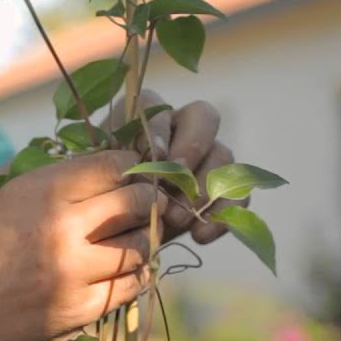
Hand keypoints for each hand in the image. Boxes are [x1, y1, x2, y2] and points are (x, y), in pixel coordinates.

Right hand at [0, 151, 165, 340]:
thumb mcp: (8, 200)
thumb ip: (59, 187)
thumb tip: (117, 175)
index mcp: (41, 189)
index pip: (115, 163)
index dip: (132, 167)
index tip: (132, 175)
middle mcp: (62, 227)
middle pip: (137, 202)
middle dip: (146, 202)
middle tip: (143, 207)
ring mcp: (73, 273)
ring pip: (141, 246)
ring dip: (141, 242)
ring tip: (127, 242)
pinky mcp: (78, 312)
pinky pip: (129, 287)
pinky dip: (131, 277)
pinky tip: (118, 273)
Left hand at [107, 90, 246, 243]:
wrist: (117, 234)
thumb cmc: (105, 199)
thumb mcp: (102, 179)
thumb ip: (117, 162)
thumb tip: (147, 160)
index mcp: (145, 119)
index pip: (156, 104)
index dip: (158, 128)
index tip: (154, 156)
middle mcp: (181, 129)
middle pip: (203, 117)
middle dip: (192, 148)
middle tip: (174, 184)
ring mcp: (207, 157)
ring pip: (223, 155)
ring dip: (203, 188)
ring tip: (177, 219)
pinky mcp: (223, 189)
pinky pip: (238, 194)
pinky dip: (221, 215)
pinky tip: (199, 235)